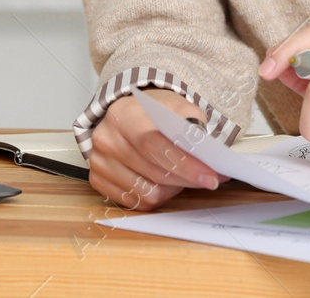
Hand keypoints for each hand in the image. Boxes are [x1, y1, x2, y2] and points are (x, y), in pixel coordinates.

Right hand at [87, 89, 223, 210]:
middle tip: (210, 178)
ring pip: (148, 192)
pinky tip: (164, 181)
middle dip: (188, 179)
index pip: (154, 145)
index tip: (210, 177)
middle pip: (154, 172)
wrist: (127, 114)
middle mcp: (106, 139)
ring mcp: (99, 162)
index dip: (184, 165)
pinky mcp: (99, 180)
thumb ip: (192, 128)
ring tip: (182, 175)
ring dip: (173, 188)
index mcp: (123, 114)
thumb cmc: (153, 112)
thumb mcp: (177, 107)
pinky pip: (137, 202)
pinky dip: (157, 195)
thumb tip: (209, 157)